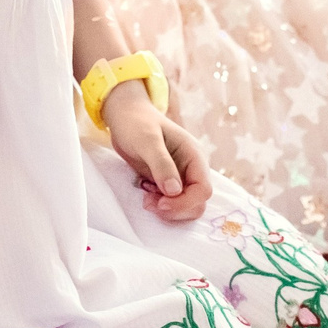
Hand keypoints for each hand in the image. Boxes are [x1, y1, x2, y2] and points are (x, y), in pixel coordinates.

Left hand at [107, 91, 213, 222]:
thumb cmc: (136, 123)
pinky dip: (160, 205)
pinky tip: (145, 193)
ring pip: (186, 207)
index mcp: (194, 155)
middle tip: (148, 203)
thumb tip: (174, 191)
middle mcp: (192, 168)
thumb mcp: (147, 140)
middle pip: (197, 203)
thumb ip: (161, 164)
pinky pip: (172, 203)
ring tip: (146, 198)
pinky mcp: (168, 183)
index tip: (160, 203)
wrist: (125, 117)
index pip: (203, 189)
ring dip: (167, 210)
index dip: (184, 202)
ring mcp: (181, 177)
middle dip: (175, 209)